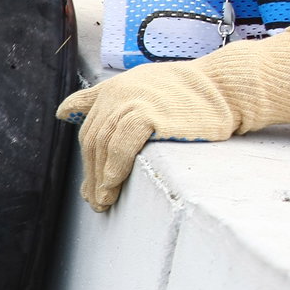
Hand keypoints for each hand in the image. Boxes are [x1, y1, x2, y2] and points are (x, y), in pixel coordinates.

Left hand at [56, 25, 289, 211]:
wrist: (229, 86)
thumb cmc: (192, 95)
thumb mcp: (143, 89)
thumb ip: (103, 98)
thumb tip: (60, 112)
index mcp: (113, 88)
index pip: (90, 128)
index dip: (87, 160)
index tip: (88, 187)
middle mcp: (116, 92)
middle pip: (92, 141)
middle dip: (91, 174)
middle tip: (95, 201)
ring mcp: (129, 101)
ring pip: (102, 147)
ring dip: (99, 179)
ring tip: (103, 202)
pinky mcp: (146, 113)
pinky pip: (119, 148)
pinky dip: (113, 170)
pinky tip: (113, 187)